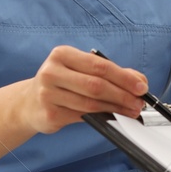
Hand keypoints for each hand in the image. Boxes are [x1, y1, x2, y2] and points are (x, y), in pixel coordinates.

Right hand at [21, 45, 147, 134]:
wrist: (29, 103)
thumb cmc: (61, 83)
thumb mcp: (81, 70)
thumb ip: (110, 72)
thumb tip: (139, 80)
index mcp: (62, 54)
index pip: (99, 65)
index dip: (124, 77)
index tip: (141, 86)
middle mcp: (52, 72)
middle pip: (96, 85)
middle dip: (122, 95)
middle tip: (138, 102)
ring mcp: (48, 94)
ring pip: (90, 103)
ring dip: (115, 108)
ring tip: (130, 111)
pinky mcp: (49, 113)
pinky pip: (82, 116)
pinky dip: (102, 117)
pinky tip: (113, 116)